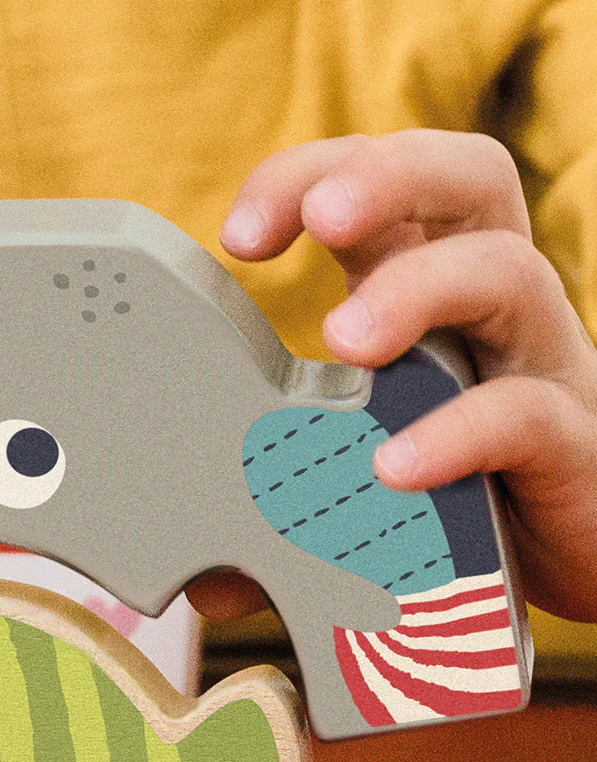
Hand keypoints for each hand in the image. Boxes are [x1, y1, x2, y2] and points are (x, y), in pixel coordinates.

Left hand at [186, 130, 596, 623]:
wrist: (556, 565)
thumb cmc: (448, 494)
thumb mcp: (350, 474)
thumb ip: (272, 515)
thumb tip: (202, 585)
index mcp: (427, 289)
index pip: (384, 183)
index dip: (314, 176)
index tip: (239, 236)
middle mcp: (487, 309)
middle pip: (467, 180)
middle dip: (388, 176)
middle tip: (320, 219)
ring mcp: (537, 367)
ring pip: (505, 275)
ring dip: (417, 292)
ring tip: (343, 342)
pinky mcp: (568, 446)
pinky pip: (524, 414)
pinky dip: (455, 431)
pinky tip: (393, 465)